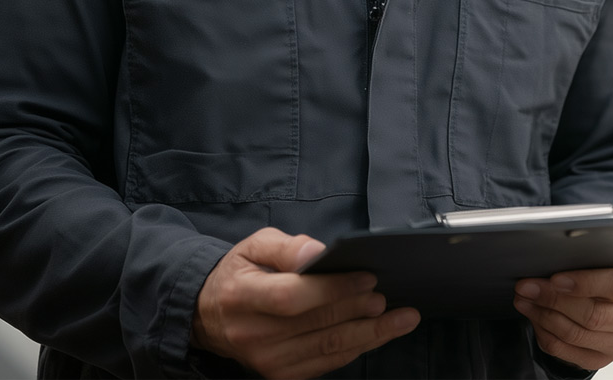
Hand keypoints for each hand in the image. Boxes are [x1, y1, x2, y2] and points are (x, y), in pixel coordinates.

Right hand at [192, 227, 419, 378]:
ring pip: (328, 350)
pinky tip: (379, 334)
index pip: (292, 298)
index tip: (367, 277)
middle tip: (387, 298)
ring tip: (402, 319)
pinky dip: (357, 348)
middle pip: (316, 326)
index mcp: (242, 296)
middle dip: (359, 311)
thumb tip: (317, 251)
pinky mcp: (280, 375)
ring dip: (371, 335)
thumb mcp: (253, 246)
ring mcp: (266, 361)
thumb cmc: (240, 274)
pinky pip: (326, 364)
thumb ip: (286, 246)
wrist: (210, 315)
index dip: (333, 290)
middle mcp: (253, 334)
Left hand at [513, 253, 612, 369]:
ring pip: (578, 335)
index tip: (555, 278)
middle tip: (527, 286)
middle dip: (554, 299)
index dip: (585, 283)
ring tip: (525, 298)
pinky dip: (548, 335)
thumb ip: (598, 250)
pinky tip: (535, 317)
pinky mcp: (608, 357)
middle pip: (594, 315)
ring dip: (544, 316)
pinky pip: (570, 353)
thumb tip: (559, 251)